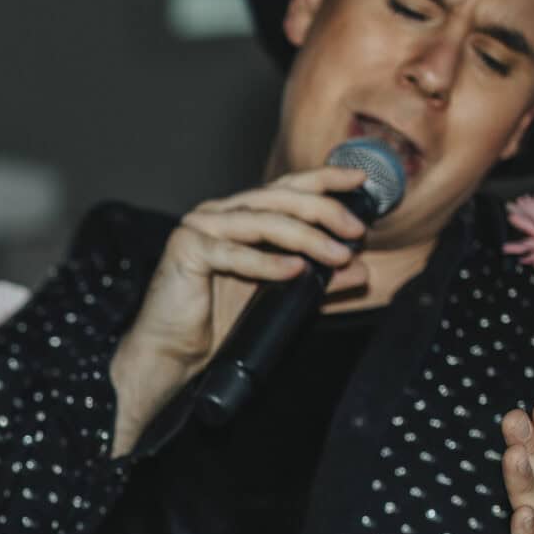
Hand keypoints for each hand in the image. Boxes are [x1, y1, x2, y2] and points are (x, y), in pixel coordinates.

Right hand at [109, 165, 372, 449]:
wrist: (173, 353)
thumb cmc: (217, 323)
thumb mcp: (281, 297)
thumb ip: (319, 280)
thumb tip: (361, 269)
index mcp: (239, 215)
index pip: (286, 188)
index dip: (324, 180)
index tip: (360, 180)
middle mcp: (219, 213)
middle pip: (278, 198)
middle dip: (323, 211)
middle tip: (354, 231)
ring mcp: (200, 227)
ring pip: (262, 221)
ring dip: (305, 237)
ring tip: (336, 255)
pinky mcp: (187, 249)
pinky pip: (234, 253)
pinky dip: (267, 262)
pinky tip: (294, 270)